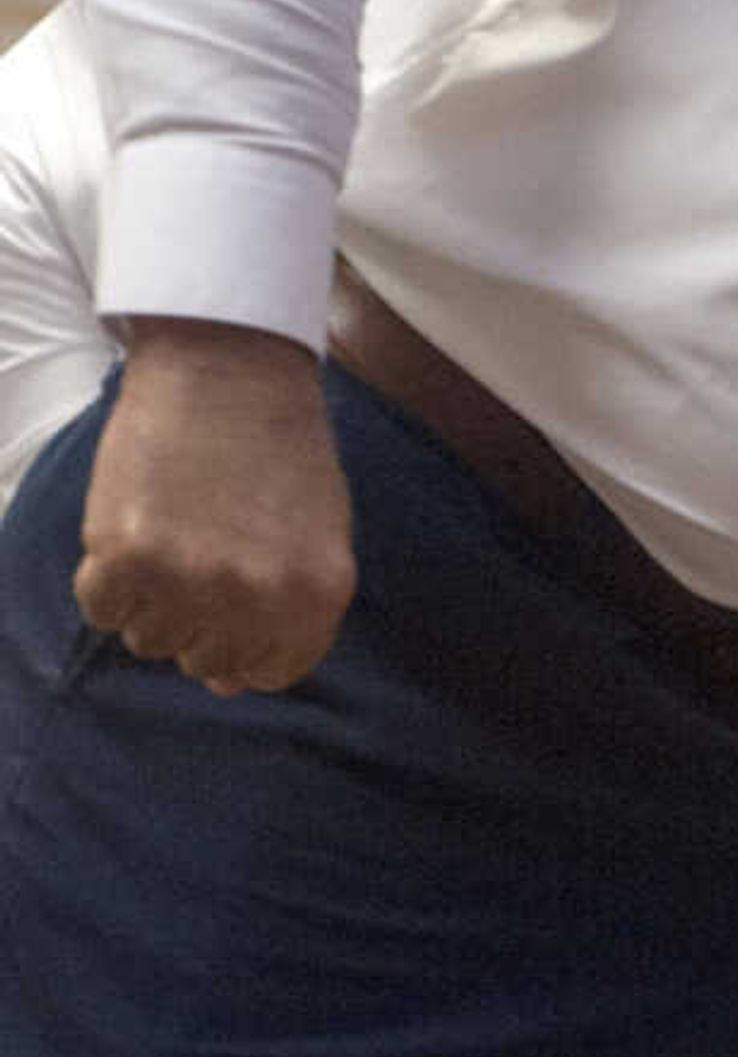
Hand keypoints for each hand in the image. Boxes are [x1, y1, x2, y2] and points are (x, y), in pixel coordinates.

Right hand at [77, 319, 354, 694]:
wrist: (230, 371)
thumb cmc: (281, 452)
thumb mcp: (316, 534)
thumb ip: (286, 613)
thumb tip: (228, 686)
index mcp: (316, 594)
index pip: (270, 672)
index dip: (244, 648)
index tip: (231, 613)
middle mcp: (256, 597)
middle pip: (206, 661)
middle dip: (199, 620)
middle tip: (201, 555)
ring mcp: (189, 579)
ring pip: (149, 639)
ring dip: (152, 600)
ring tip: (173, 534)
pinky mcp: (125, 553)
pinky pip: (101, 609)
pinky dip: (107, 580)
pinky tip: (134, 530)